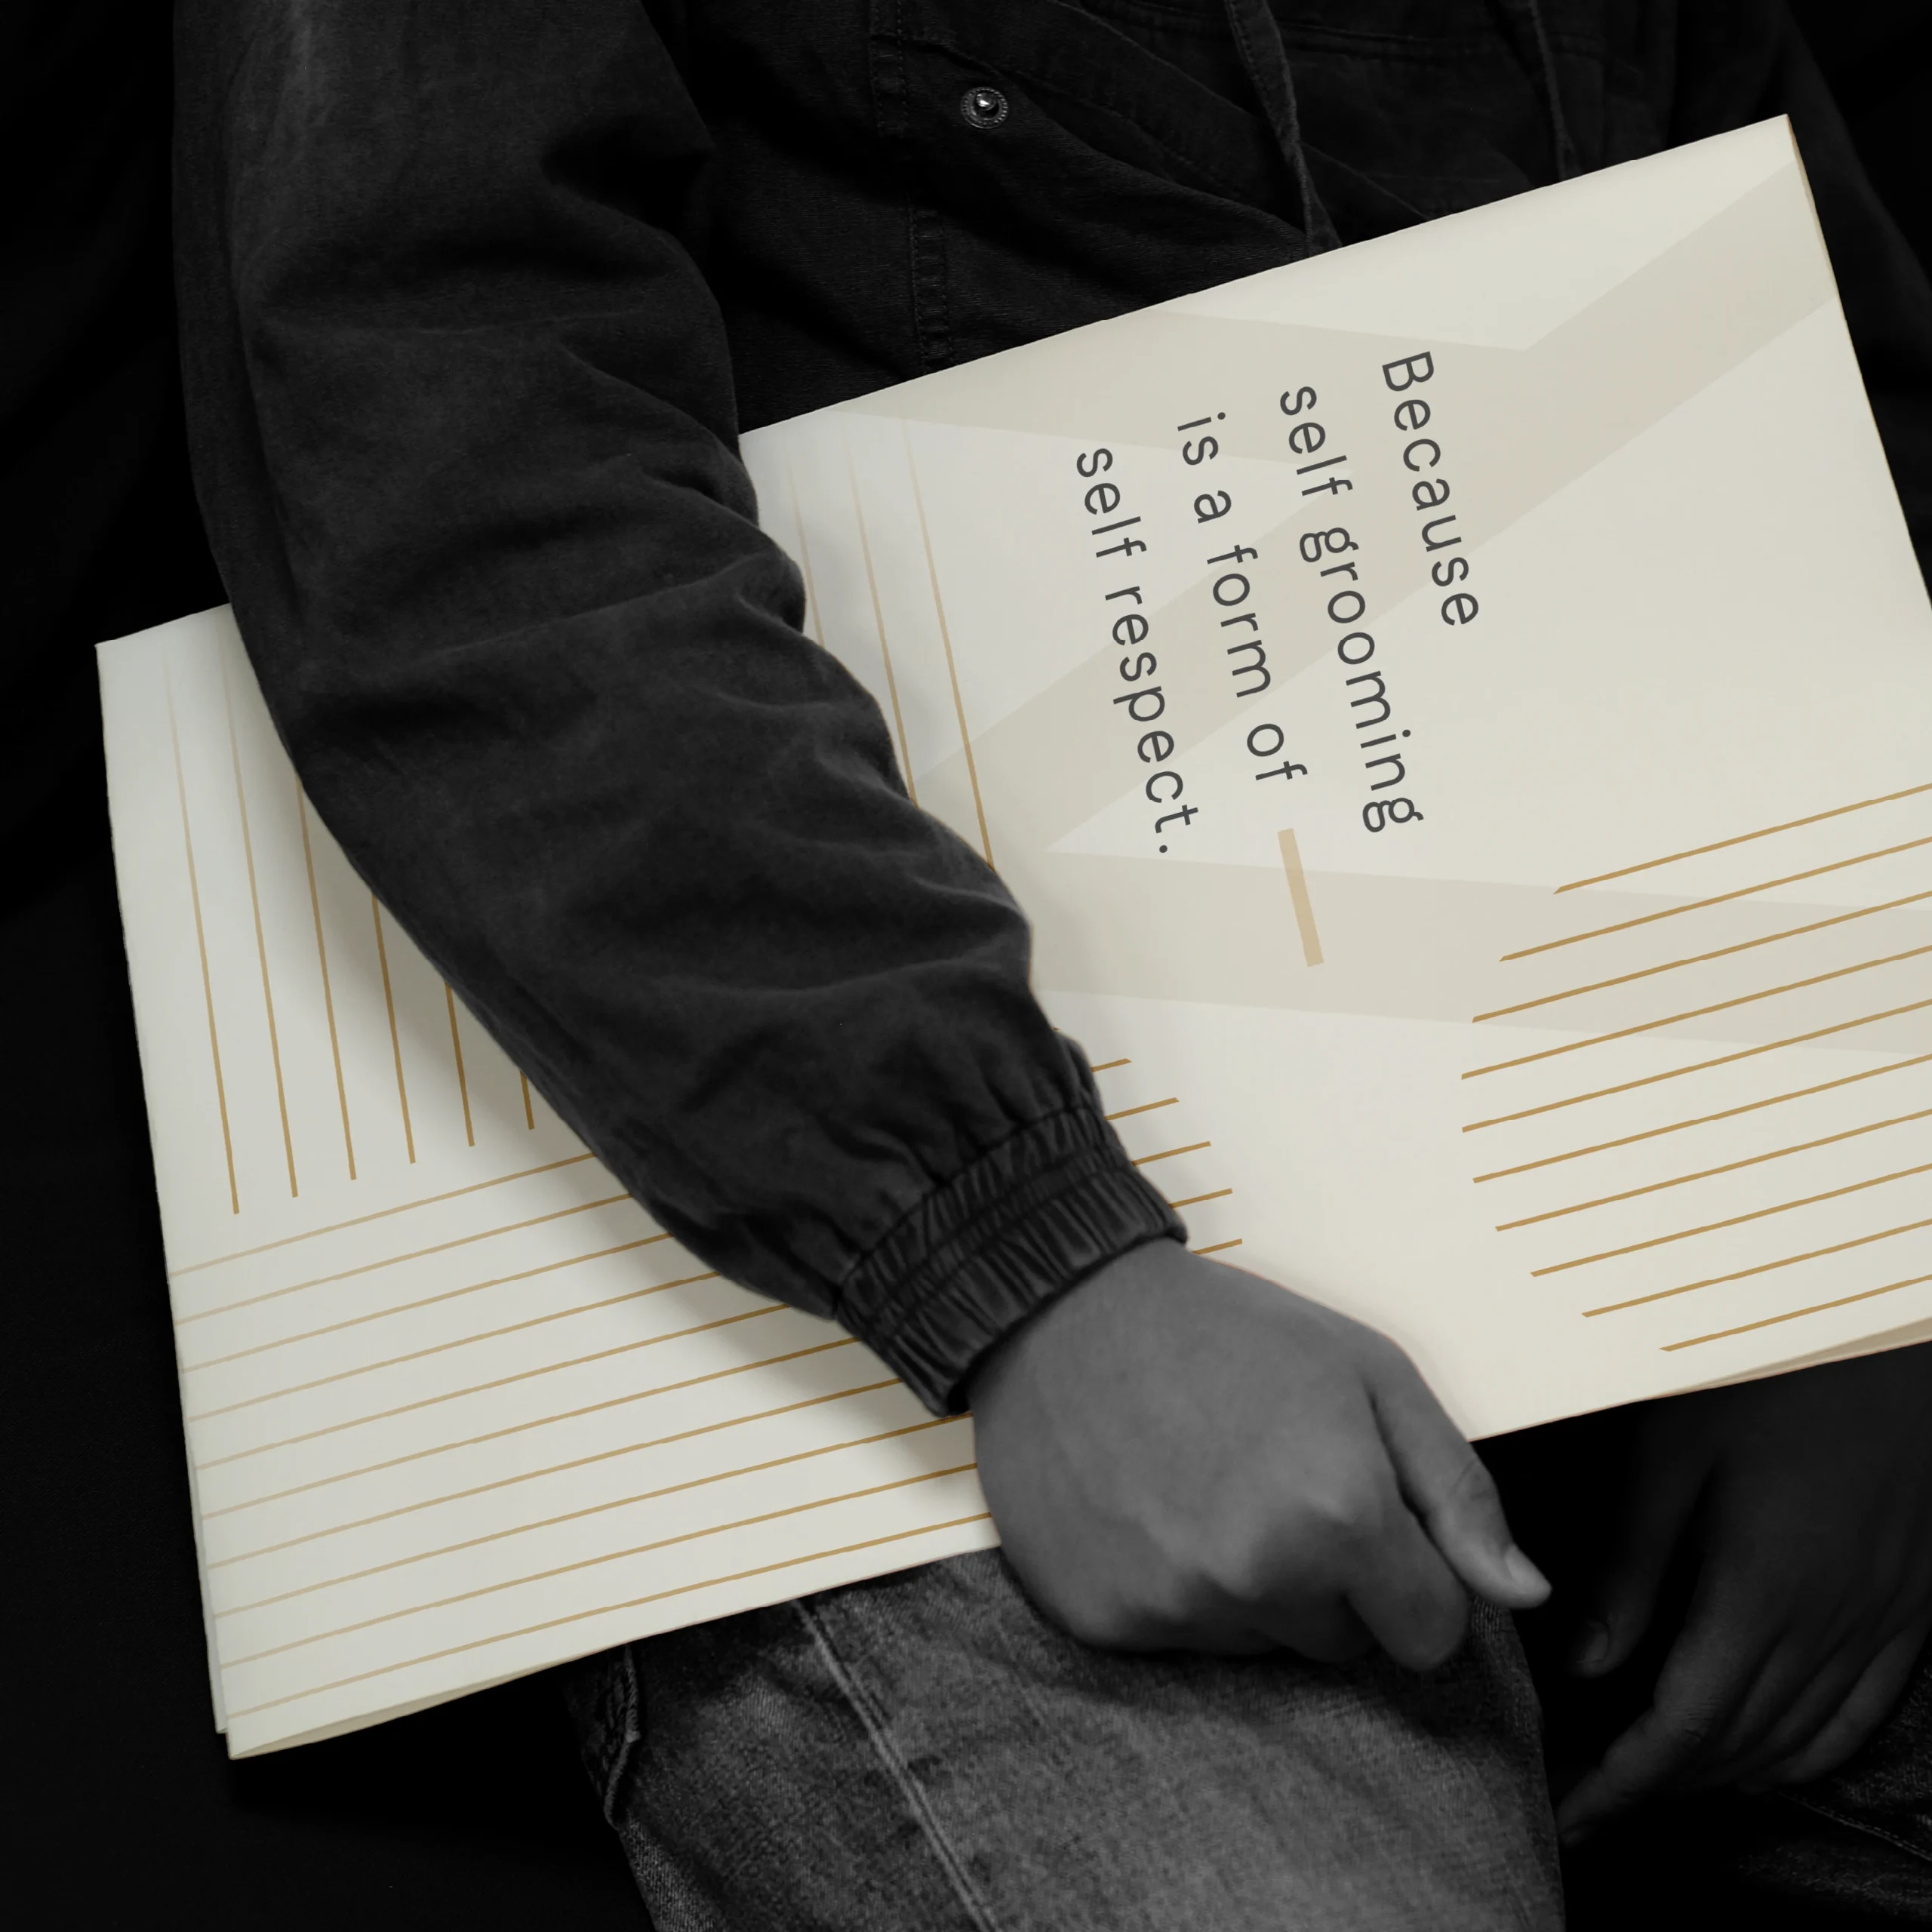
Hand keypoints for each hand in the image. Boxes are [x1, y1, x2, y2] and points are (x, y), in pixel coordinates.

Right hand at [968, 1240, 1549, 1666]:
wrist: (1060, 1310)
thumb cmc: (1222, 1330)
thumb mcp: (1368, 1372)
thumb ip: (1457, 1488)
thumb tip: (1520, 1591)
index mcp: (1339, 1515)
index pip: (1431, 1634)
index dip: (1411, 1575)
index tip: (1367, 1519)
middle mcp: (1258, 1577)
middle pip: (1345, 1643)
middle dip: (1329, 1578)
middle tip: (1269, 1479)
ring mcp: (1174, 1605)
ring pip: (1262, 1643)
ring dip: (1251, 1586)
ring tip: (1203, 1485)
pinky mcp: (1104, 1621)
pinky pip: (1180, 1639)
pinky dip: (1173, 1588)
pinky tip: (1149, 1508)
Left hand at [1556, 1343, 1931, 1840]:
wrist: (1885, 1329)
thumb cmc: (1769, 1373)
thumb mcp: (1675, 1452)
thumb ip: (1632, 1563)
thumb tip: (1585, 1664)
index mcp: (1765, 1591)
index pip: (1687, 1726)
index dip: (1627, 1782)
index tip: (1574, 1813)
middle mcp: (1833, 1624)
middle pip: (1741, 1748)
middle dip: (1662, 1790)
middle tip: (1594, 1803)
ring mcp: (1884, 1620)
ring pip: (1801, 1741)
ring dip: (1726, 1779)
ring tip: (1655, 1788)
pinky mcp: (1912, 1605)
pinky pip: (1861, 1714)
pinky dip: (1805, 1751)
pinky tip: (1765, 1756)